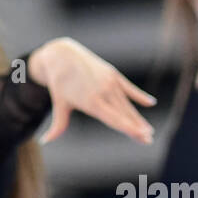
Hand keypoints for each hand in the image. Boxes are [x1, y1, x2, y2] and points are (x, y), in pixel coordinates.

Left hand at [28, 38, 155, 144]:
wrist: (62, 56)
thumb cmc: (60, 83)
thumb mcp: (59, 104)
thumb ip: (58, 125)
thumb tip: (45, 141)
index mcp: (92, 102)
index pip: (115, 119)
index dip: (129, 129)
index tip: (142, 136)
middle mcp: (103, 92)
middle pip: (124, 114)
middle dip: (137, 127)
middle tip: (148, 140)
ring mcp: (110, 82)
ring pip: (128, 104)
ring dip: (138, 118)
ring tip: (148, 131)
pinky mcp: (113, 74)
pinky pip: (129, 88)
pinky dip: (139, 96)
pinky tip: (151, 103)